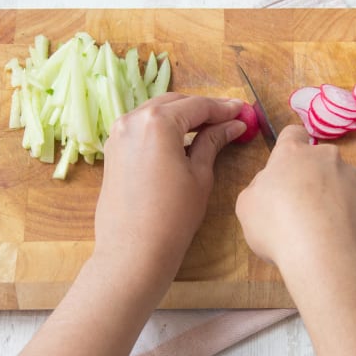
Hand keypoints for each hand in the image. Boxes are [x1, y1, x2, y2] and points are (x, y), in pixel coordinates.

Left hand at [93, 93, 246, 282]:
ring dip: (182, 116)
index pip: (197, 106)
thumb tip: (233, 124)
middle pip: (175, 103)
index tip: (243, 111)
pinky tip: (181, 141)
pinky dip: (163, 128)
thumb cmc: (173, 217)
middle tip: (229, 119)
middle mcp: (133, 120)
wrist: (133, 252)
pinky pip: (142, 128)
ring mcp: (118, 134)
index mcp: (157, 122)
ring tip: (208, 129)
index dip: (223, 108)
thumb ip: (213, 142)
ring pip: (156, 113)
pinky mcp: (112, 151)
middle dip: (203, 109)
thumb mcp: (200, 175)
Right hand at [235, 125, 355, 274]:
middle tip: (299, 210)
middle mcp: (328, 158)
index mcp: (294, 154)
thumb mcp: (247, 207)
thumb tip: (271, 186)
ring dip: (332, 199)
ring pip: (341, 183)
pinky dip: (349, 219)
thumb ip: (259, 188)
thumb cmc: (278, 227)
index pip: (292, 133)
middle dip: (311, 179)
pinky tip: (337, 242)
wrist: (327, 258)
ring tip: (321, 232)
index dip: (288, 148)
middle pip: (319, 161)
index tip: (285, 169)